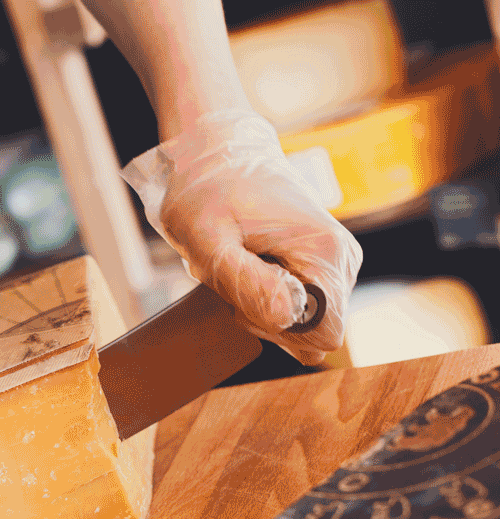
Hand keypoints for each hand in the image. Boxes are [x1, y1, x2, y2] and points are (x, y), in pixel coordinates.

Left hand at [122, 111, 361, 364]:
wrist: (216, 153)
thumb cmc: (207, 191)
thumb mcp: (209, 240)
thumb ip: (246, 281)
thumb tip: (288, 316)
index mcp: (325, 252)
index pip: (324, 333)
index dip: (279, 330)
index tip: (244, 297)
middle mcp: (342, 260)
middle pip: (313, 334)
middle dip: (266, 320)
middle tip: (233, 279)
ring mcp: (334, 263)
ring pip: (304, 324)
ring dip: (263, 308)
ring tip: (239, 267)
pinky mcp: (320, 264)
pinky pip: (298, 307)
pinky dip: (266, 297)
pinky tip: (248, 267)